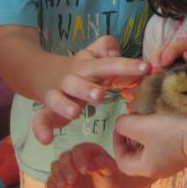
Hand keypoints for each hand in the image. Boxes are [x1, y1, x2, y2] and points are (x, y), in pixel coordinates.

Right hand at [33, 36, 149, 143]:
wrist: (44, 73)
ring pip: (57, 98)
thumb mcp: (94, 54)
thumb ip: (106, 47)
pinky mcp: (48, 111)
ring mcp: (58, 95)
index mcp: (88, 67)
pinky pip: (41, 119)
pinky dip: (41, 129)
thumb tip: (114, 50)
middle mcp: (72, 80)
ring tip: (75, 112)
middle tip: (101, 95)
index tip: (145, 68)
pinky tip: (46, 139)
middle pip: (78, 81)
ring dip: (65, 105)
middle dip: (88, 88)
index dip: (126, 65)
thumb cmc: (82, 68)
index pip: (109, 64)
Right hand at [47, 143, 123, 187]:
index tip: (84, 171)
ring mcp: (67, 167)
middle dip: (66, 168)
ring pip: (55, 166)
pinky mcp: (62, 179)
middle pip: (64, 157)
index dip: (79, 158)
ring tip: (64, 187)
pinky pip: (51, 179)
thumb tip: (87, 166)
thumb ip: (100, 164)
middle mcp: (75, 156)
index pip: (79, 150)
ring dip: (57, 176)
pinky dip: (51, 185)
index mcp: (88, 149)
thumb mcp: (110, 170)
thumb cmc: (111, 177)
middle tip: (72, 180)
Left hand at [114, 112, 186, 178]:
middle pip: (138, 154)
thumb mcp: (141, 126)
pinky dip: (162, 129)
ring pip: (153, 146)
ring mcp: (174, 159)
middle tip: (136, 118)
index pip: (122, 161)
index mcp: (147, 167)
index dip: (117, 143)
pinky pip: (167, 141)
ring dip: (148, 130)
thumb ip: (124, 125)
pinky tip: (165, 116)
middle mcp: (160, 167)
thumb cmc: (172, 131)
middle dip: (133, 135)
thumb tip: (123, 123)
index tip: (123, 125)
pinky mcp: (185, 149)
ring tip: (150, 114)